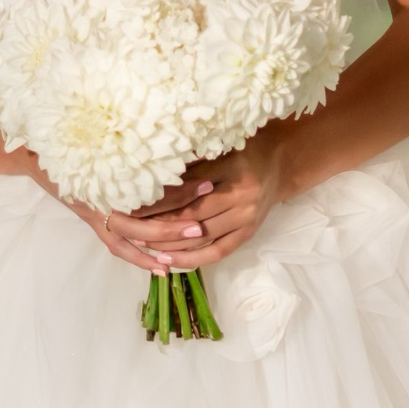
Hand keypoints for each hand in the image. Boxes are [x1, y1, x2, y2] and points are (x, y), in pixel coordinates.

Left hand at [87, 132, 285, 272]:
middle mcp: (241, 196)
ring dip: (170, 244)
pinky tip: (169, 260)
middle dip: (157, 223)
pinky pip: (218, 252)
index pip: (186, 189)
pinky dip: (192, 259)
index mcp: (230, 168)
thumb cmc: (242, 149)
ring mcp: (246, 218)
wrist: (279, 163)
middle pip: (191, 215)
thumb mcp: (217, 146)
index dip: (157, 199)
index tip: (131, 203)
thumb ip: (188, 162)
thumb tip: (147, 172)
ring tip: (142, 245)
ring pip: (201, 237)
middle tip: (129, 228)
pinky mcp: (248, 234)